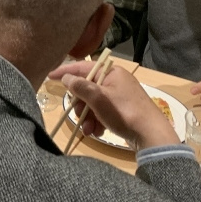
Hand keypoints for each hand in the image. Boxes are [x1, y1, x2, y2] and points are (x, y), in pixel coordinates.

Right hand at [50, 62, 179, 149]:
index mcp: (110, 72)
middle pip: (86, 89)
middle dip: (80, 106)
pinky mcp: (122, 110)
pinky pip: (102, 112)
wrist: (150, 134)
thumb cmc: (123, 112)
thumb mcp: (98, 98)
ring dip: (87, 117)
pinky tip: (98, 132)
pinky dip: (97, 122)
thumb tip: (66, 78)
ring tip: (90, 130)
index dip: (65, 71)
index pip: (83, 67)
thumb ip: (79, 86)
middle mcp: (115, 81)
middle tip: (80, 117)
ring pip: (93, 104)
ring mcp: (119, 96)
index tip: (50, 77)